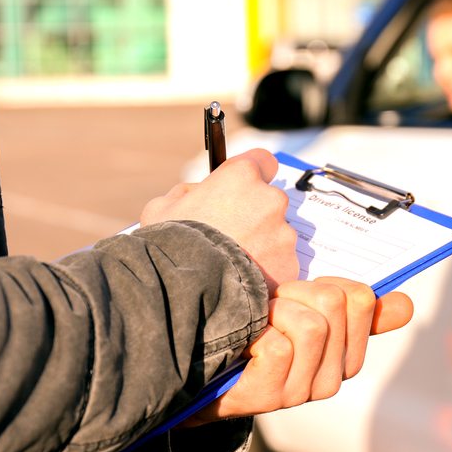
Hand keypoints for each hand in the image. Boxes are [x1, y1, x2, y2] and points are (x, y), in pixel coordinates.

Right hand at [140, 148, 297, 289]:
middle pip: (270, 202)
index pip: (264, 161)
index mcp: (241, 176)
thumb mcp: (162, 207)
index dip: (254, 175)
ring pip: (278, 236)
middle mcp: (269, 199)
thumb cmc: (170, 244)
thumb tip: (198, 193)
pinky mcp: (289, 265)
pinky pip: (281, 265)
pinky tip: (242, 282)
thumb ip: (187, 193)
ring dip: (262, 246)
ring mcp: (283, 234)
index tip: (246, 189)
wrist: (186, 290)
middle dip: (256, 216)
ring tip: (233, 265)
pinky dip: (267, 273)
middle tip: (232, 236)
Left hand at [182, 277, 413, 425]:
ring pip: (312, 325)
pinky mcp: (272, 395)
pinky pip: (281, 344)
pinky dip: (256, 331)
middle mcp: (331, 379)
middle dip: (297, 292)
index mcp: (346, 356)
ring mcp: (303, 392)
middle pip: (337, 304)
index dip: (326, 284)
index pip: (362, 299)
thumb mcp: (304, 312)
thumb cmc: (252, 333)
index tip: (299, 295)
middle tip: (271, 307)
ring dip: (276, 310)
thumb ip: (354, 310)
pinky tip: (243, 343)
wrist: (196, 365)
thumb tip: (405, 304)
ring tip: (257, 321)